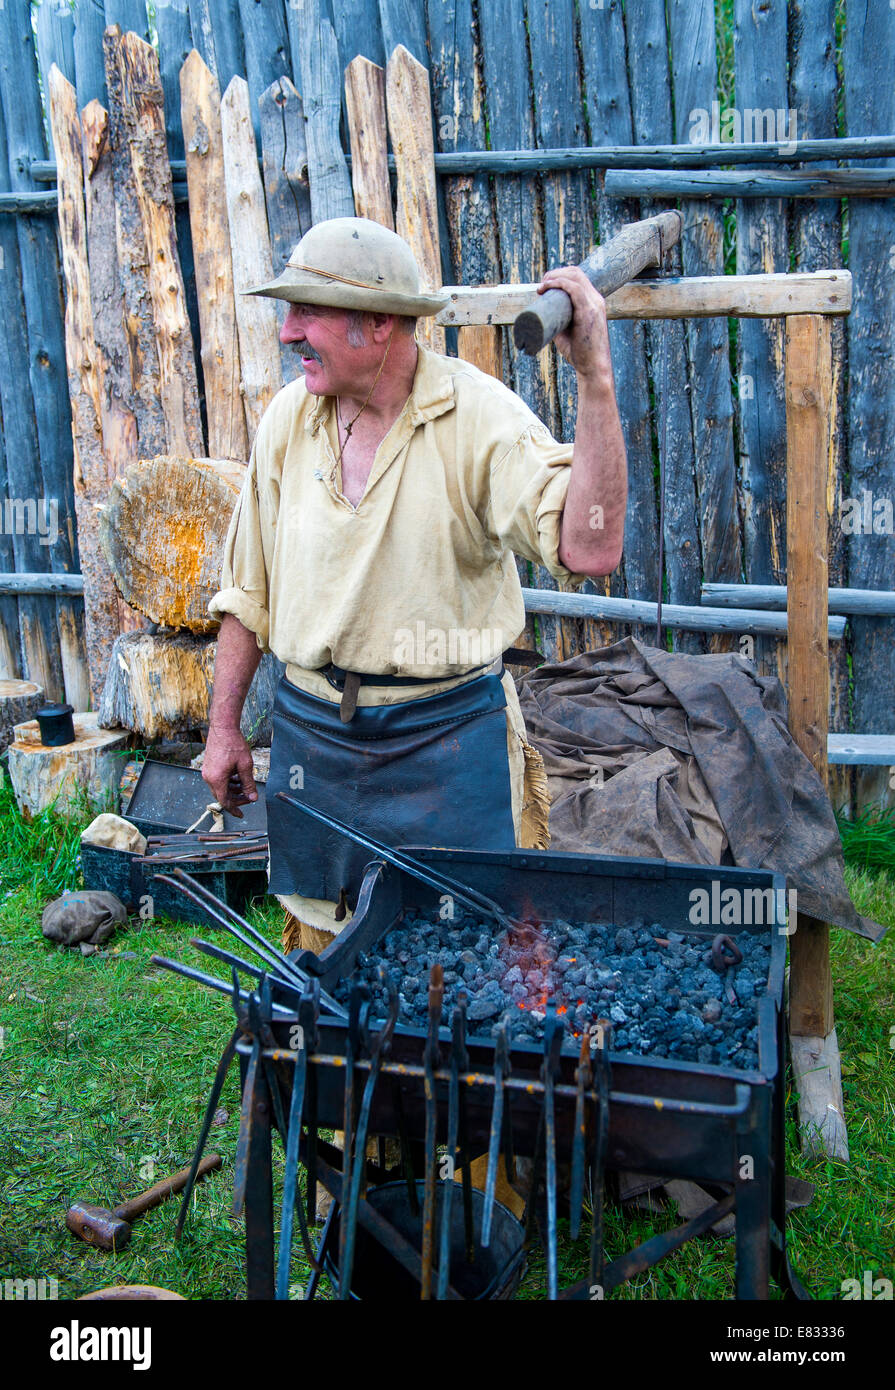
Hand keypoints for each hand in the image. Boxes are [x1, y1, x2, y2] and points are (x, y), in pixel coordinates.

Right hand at [201, 725, 257, 816]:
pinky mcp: (208, 766)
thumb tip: (253, 797)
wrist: (223, 727)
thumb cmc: (233, 744)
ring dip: (232, 789)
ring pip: (220, 787)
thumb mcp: (245, 766)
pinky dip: (228, 782)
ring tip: (245, 786)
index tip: (241, 814)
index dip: (234, 809)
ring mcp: (207, 771)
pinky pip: (217, 779)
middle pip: (222, 795)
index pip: (225, 802)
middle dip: (236, 798)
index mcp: (216, 779)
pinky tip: (237, 777)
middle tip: (249, 797)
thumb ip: (249, 783)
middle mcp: (208, 777)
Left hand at [537, 265, 612, 385]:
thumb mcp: (568, 332)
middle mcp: (596, 300)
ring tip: (541, 287)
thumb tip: (542, 317)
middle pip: (576, 272)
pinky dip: (559, 283)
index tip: (545, 284)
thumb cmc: (580, 354)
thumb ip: (559, 322)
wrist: (593, 368)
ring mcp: (594, 305)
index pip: (579, 277)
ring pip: (575, 277)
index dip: (560, 274)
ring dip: (555, 277)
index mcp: (594, 302)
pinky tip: (547, 287)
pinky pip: (574, 289)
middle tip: (541, 285)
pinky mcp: (588, 312)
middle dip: (555, 273)